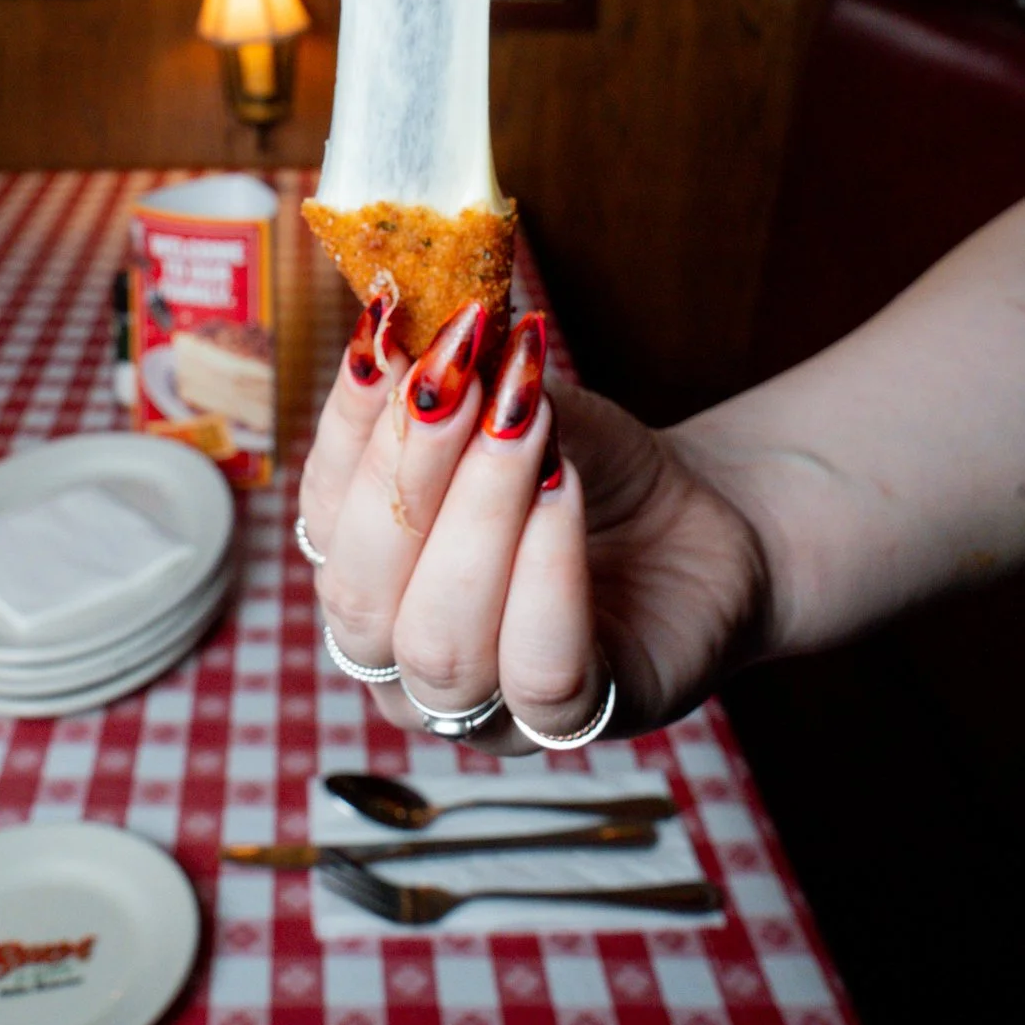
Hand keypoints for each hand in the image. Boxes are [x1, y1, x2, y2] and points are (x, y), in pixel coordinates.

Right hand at [299, 299, 769, 745]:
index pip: (323, 512)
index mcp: (366, 573)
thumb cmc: (587, 464)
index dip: (350, 425)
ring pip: (439, 639)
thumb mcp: (515, 401)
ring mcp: (479, 707)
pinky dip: (546, 573)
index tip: (387, 333)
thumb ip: (460, 370)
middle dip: (410, 470)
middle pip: (361, 590)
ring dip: (482, 513)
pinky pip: (538, 671)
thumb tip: (415, 301)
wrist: (700, 519)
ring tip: (530, 425)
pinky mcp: (570, 722)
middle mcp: (398, 655)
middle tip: (462, 377)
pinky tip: (565, 490)